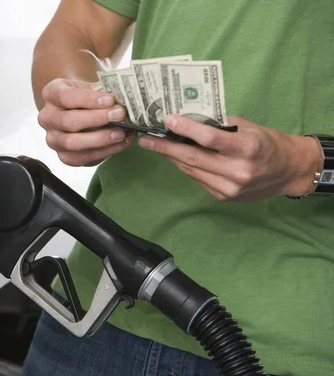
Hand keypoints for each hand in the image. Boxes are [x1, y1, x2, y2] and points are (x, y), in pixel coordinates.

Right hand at [38, 78, 134, 165]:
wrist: (80, 109)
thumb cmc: (88, 96)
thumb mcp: (92, 87)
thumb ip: (104, 92)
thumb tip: (125, 101)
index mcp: (51, 94)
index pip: (65, 97)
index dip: (88, 99)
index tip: (110, 99)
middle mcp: (47, 117)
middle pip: (68, 121)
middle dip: (97, 119)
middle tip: (120, 115)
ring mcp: (53, 139)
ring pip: (72, 143)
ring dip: (100, 139)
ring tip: (121, 133)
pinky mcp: (64, 156)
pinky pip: (81, 158)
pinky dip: (103, 152)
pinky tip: (120, 144)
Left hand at [137, 114, 322, 201]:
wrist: (288, 172)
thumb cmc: (267, 143)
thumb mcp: (248, 128)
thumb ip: (219, 126)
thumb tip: (188, 121)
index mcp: (247, 149)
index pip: (209, 139)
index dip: (186, 129)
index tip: (167, 120)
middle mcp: (237, 171)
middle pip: (193, 158)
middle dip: (166, 148)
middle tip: (146, 140)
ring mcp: (229, 187)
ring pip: (192, 170)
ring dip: (171, 157)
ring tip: (154, 146)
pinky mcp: (223, 197)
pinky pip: (198, 179)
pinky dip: (185, 166)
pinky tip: (174, 157)